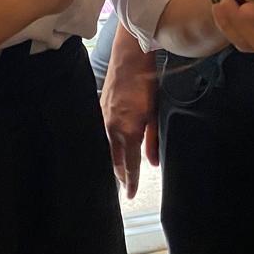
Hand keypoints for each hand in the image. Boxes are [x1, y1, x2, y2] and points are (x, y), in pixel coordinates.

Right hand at [101, 26, 158, 198]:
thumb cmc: (145, 83)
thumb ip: (153, 139)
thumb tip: (152, 163)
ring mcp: (103, 118)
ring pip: (108, 148)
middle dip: (121, 174)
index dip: (131, 181)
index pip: (130, 164)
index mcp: (127, 131)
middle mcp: (111, 128)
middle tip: (125, 186)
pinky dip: (109, 144)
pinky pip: (103, 134)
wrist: (129, 57)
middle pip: (115, 160)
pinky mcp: (99, 110)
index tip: (130, 195)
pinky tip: (112, 146)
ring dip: (114, 160)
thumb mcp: (154, 113)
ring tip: (120, 171)